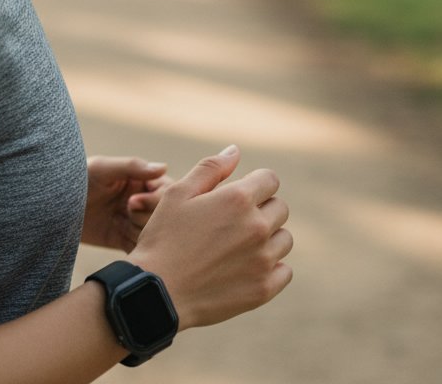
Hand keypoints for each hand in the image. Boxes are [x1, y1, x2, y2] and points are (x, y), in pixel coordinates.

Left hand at [81, 155, 173, 251]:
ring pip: (155, 232)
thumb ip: (133, 167)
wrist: (54, 207)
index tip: (132, 202)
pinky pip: (141, 247)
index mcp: (141, 180)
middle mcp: (141, 201)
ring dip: (141, 231)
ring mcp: (133, 221)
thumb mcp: (103, 168)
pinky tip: (120, 237)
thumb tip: (164, 167)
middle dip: (146, 215)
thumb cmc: (78, 178)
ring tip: (120, 223)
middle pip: (163, 214)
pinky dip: (137, 247)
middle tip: (126, 212)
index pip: (165, 191)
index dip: (154, 199)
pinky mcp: (123, 240)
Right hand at [129, 146, 292, 329]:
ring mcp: (263, 260)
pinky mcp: (263, 289)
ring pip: (284, 239)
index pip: (270, 179)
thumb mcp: (178, 193)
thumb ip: (211, 168)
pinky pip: (285, 271)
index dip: (255, 183)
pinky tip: (246, 266)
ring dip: (268, 237)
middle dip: (262, 208)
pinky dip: (271, 266)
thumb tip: (235, 150)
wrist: (157, 290)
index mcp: (238, 199)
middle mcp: (257, 227)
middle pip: (280, 208)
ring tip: (238, 244)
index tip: (239, 194)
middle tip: (233, 220)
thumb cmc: (164, 237)